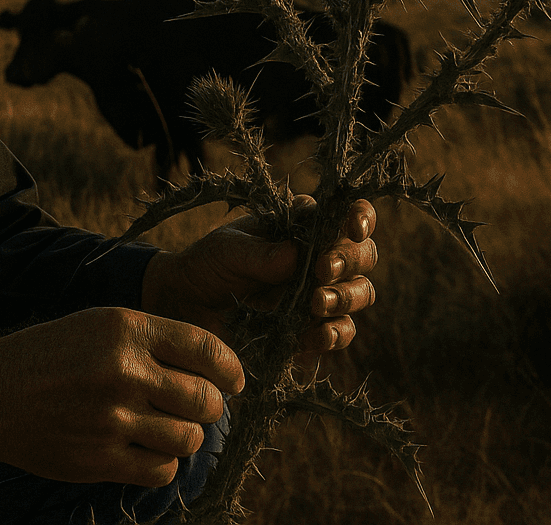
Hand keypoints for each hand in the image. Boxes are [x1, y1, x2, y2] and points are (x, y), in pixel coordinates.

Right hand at [0, 306, 241, 486]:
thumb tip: (211, 371)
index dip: (230, 368)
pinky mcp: (101, 458)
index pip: (205, 348)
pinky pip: (162, 469)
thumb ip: (150, 341)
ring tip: (165, 427)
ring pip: (188, 438)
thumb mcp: (96, 325)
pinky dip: (162, 463)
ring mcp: (113, 418)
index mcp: (125, 329)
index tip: (235, 380)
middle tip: (194, 407)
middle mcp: (123, 371)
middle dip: (208, 405)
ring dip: (185, 435)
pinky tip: (144, 449)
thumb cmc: (47, 356)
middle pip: (205, 399)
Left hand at [140, 196, 376, 354]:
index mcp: (303, 227)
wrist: (187, 305)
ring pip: (360, 292)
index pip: (346, 214)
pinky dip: (335, 334)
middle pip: (363, 255)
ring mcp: (320, 294)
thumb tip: (296, 255)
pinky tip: (316, 336)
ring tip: (316, 303)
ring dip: (345, 297)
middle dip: (349, 261)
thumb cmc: (209, 264)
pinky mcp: (313, 329)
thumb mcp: (229, 250)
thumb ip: (261, 253)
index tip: (353, 228)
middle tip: (321, 270)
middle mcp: (319, 257)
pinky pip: (340, 332)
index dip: (360, 217)